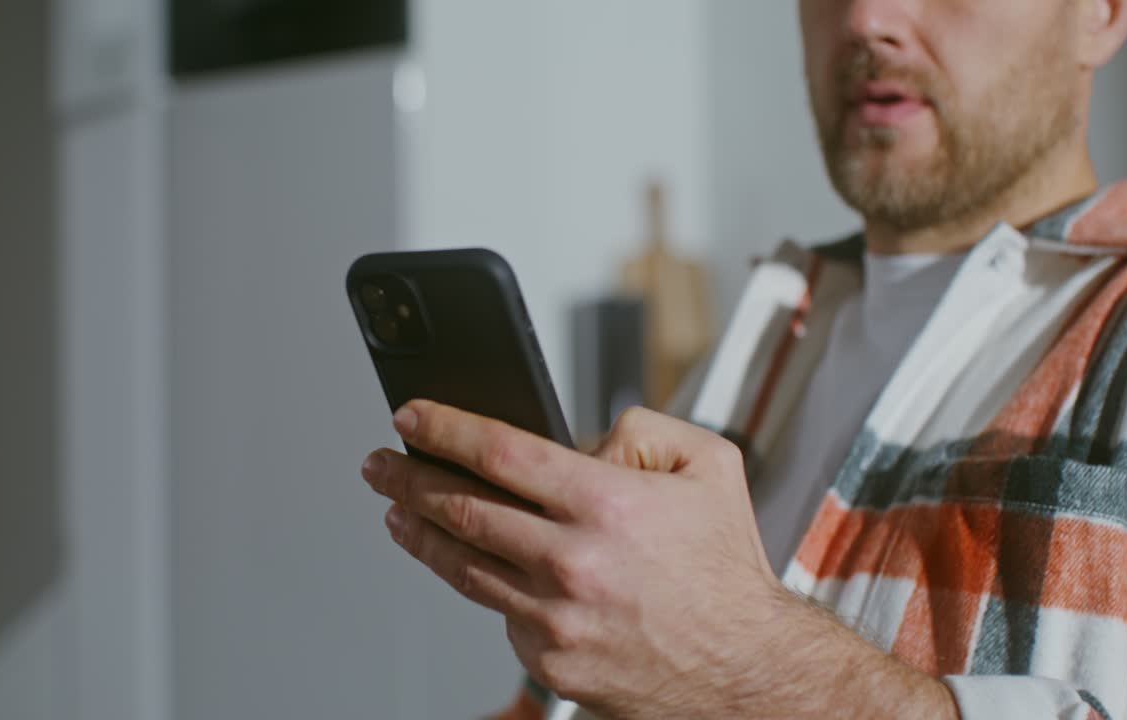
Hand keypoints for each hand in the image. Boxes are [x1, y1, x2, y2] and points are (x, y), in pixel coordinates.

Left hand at [361, 401, 956, 718]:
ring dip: (420, 533)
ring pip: (464, 566)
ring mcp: (555, 619)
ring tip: (398, 511)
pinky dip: (487, 585)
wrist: (746, 671)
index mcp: (608, 505)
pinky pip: (501, 613)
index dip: (444, 429)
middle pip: (461, 509)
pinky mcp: (549, 663)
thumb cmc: (726, 572)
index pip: (499, 451)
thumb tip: (581, 439)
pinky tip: (478, 567)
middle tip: (380, 464)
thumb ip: (641, 429)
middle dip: (408, 479)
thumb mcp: (709, 466)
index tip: (411, 416)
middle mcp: (573, 562)